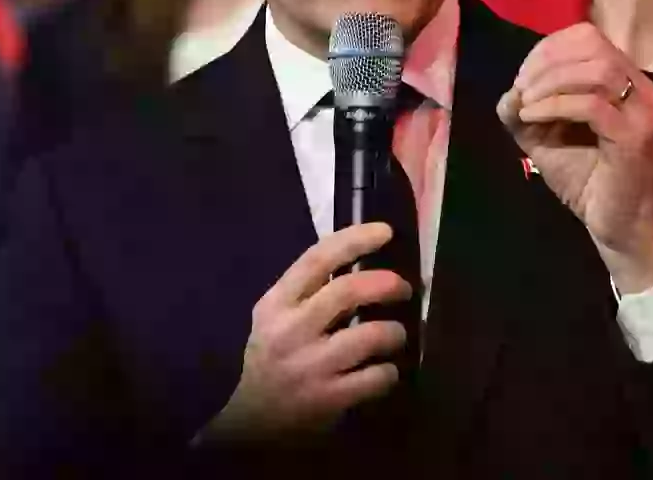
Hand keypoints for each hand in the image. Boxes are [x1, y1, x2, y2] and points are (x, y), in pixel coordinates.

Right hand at [199, 222, 411, 441]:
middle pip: (349, 291)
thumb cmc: (270, 358)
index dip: (354, 239)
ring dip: (395, 331)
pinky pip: (376, 377)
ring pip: (370, 335)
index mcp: (276, 303)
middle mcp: (291, 330)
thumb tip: (362, 262)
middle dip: (387, 284)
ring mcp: (310, 366)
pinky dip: (389, 372)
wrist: (249, 421)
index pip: (317, 259)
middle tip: (403, 289)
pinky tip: (385, 372)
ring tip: (396, 335)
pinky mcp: (328, 400)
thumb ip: (308, 292)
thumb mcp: (275, 318)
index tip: (384, 231)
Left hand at [498, 22, 652, 292]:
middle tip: (521, 90)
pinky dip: (556, 106)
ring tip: (526, 105)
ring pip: (597, 68)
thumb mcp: (542, 139)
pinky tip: (533, 118)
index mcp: (621, 78)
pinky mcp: (635, 135)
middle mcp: (638, 85)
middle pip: (591, 43)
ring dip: (551, 82)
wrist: (617, 226)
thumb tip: (508, 93)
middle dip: (546, 62)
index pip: (586, 35)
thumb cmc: (584, 179)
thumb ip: (522, 111)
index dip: (547, 49)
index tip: (521, 79)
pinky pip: (594, 105)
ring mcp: (641, 109)